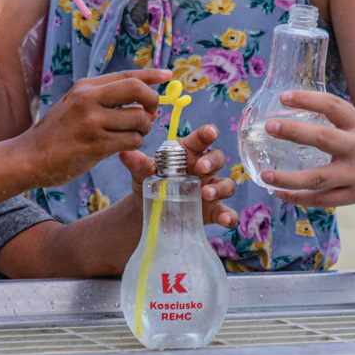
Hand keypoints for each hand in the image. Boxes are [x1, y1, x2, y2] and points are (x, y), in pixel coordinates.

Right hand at [19, 69, 170, 187]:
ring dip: (143, 130)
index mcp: (86, 87)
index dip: (151, 75)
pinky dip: (134, 144)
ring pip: (139, 119)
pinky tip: (122, 147)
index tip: (168, 75)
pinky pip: (131, 141)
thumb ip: (103, 98)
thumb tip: (142, 100)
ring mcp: (92, 122)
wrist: (30, 157)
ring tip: (132, 135)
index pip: (127, 75)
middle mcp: (89, 99)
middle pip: (137, 90)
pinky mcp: (96, 145)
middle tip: (151, 114)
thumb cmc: (57, 133)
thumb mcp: (75, 105)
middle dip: (152, 102)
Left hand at [119, 124, 237, 227]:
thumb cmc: (151, 181)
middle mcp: (204, 169)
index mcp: (188, 153)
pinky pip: (226, 212)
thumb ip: (137, 164)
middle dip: (211, 161)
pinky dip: (229, 216)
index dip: (207, 133)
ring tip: (206, 194)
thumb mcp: (142, 172)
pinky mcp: (213, 210)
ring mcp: (211, 189)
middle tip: (200, 168)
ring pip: (226, 184)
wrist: (148, 210)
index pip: (201, 139)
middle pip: (217, 158)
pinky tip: (226, 221)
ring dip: (220, 188)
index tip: (210, 133)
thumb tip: (124, 154)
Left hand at [261, 90, 354, 210]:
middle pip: (324, 139)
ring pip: (318, 178)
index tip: (283, 96)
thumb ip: (335, 123)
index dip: (308, 99)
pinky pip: (322, 199)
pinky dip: (299, 198)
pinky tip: (280, 193)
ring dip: (289, 178)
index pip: (333, 106)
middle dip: (294, 132)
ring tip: (265, 175)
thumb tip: (289, 112)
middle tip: (269, 126)